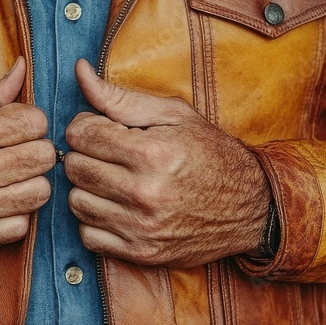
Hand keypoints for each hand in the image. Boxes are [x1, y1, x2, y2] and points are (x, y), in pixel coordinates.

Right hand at [0, 57, 55, 250]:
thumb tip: (22, 68)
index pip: (32, 123)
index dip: (32, 120)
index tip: (19, 124)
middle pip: (42, 158)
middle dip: (37, 148)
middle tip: (21, 149)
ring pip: (38, 194)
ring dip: (31, 182)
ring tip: (12, 175)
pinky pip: (20, 227)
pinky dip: (16, 214)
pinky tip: (0, 200)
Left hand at [64, 60, 270, 266]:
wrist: (250, 207)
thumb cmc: (211, 154)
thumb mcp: (174, 115)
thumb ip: (120, 97)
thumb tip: (79, 71)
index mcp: (152, 153)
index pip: (81, 135)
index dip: (84, 127)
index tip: (97, 129)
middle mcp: (144, 193)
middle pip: (75, 169)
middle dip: (83, 155)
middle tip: (105, 154)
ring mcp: (142, 227)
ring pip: (76, 203)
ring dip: (87, 189)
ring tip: (111, 180)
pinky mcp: (142, 253)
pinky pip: (89, 236)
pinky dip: (94, 222)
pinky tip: (115, 207)